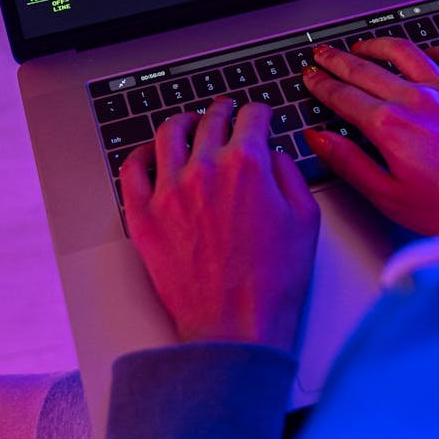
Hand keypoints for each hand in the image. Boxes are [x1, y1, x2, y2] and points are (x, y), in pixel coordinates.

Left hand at [120, 99, 319, 352]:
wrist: (235, 328)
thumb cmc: (273, 283)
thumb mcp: (306, 219)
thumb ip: (290, 174)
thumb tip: (275, 154)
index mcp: (247, 165)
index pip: (251, 117)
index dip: (259, 112)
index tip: (259, 115)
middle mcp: (205, 169)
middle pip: (211, 120)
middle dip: (224, 110)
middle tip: (226, 112)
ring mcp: (169, 191)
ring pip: (170, 134)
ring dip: (184, 121)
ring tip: (189, 123)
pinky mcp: (144, 216)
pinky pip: (132, 170)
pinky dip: (141, 154)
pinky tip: (150, 155)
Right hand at [302, 39, 438, 234]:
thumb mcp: (390, 197)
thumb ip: (350, 163)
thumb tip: (320, 139)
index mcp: (392, 126)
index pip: (344, 96)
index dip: (322, 84)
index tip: (311, 77)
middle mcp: (419, 99)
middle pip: (367, 68)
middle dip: (338, 59)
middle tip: (323, 54)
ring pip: (406, 52)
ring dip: (378, 45)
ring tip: (363, 45)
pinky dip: (431, 50)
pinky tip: (424, 54)